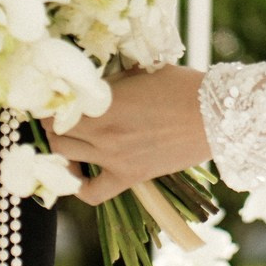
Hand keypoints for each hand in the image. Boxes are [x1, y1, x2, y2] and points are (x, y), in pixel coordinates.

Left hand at [50, 65, 209, 203]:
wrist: (214, 115)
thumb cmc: (180, 85)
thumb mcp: (139, 72)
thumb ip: (110, 81)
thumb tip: (89, 84)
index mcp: (102, 102)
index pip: (57, 105)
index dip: (50, 100)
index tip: (52, 96)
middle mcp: (101, 132)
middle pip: (54, 131)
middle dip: (51, 121)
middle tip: (57, 114)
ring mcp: (113, 158)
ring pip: (64, 156)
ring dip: (60, 146)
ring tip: (66, 138)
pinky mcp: (129, 177)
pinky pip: (91, 193)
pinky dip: (79, 185)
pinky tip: (80, 172)